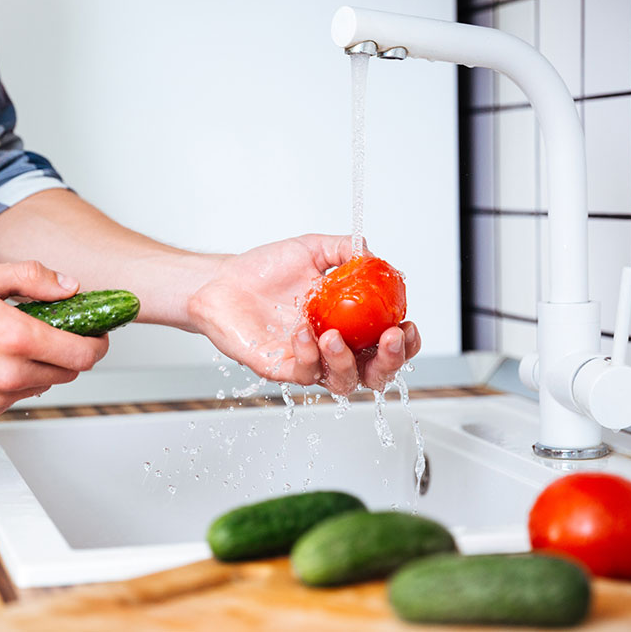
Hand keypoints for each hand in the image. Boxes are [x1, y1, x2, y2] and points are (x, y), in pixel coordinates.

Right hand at [0, 261, 107, 423]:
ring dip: (41, 368)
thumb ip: (34, 278)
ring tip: (16, 346)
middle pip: (68, 373)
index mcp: (17, 338)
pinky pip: (16, 398)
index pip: (83, 354)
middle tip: (57, 334)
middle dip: (69, 353)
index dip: (97, 344)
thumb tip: (70, 288)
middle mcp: (10, 374)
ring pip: (43, 386)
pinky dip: (15, 382)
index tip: (96, 335)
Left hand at [187, 235, 420, 394]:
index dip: (406, 342)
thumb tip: (377, 258)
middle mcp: (334, 349)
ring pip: (344, 382)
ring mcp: (310, 362)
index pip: (387, 344)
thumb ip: (346, 250)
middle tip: (389, 338)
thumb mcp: (312, 249)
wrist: (223, 281)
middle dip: (390, 361)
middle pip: (376, 373)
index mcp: (349, 325)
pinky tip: (303, 330)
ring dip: (347, 361)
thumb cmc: (266, 270)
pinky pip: (305, 373)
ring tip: (334, 334)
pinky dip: (309, 353)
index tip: (407, 324)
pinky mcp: (283, 370)